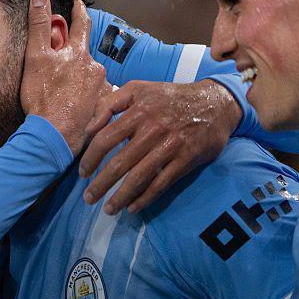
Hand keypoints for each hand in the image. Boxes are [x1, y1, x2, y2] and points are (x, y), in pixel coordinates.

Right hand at [20, 0, 109, 153]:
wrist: (56, 135)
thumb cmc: (44, 97)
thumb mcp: (36, 57)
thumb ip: (39, 25)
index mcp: (80, 53)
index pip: (82, 23)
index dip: (79, 10)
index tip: (77, 1)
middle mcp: (95, 68)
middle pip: (84, 52)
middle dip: (74, 51)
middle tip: (60, 58)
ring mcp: (101, 89)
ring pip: (89, 75)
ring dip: (79, 76)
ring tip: (63, 88)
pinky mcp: (102, 108)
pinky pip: (95, 95)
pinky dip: (85, 95)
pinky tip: (73, 103)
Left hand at [79, 79, 238, 213]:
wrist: (214, 103)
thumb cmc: (169, 97)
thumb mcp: (137, 89)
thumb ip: (109, 102)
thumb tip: (89, 128)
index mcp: (137, 111)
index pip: (105, 139)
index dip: (91, 158)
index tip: (83, 173)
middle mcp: (152, 130)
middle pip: (120, 163)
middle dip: (101, 184)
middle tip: (88, 198)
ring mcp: (170, 146)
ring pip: (139, 177)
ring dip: (120, 196)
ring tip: (107, 209)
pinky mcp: (186, 160)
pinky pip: (162, 183)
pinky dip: (146, 198)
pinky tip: (133, 208)